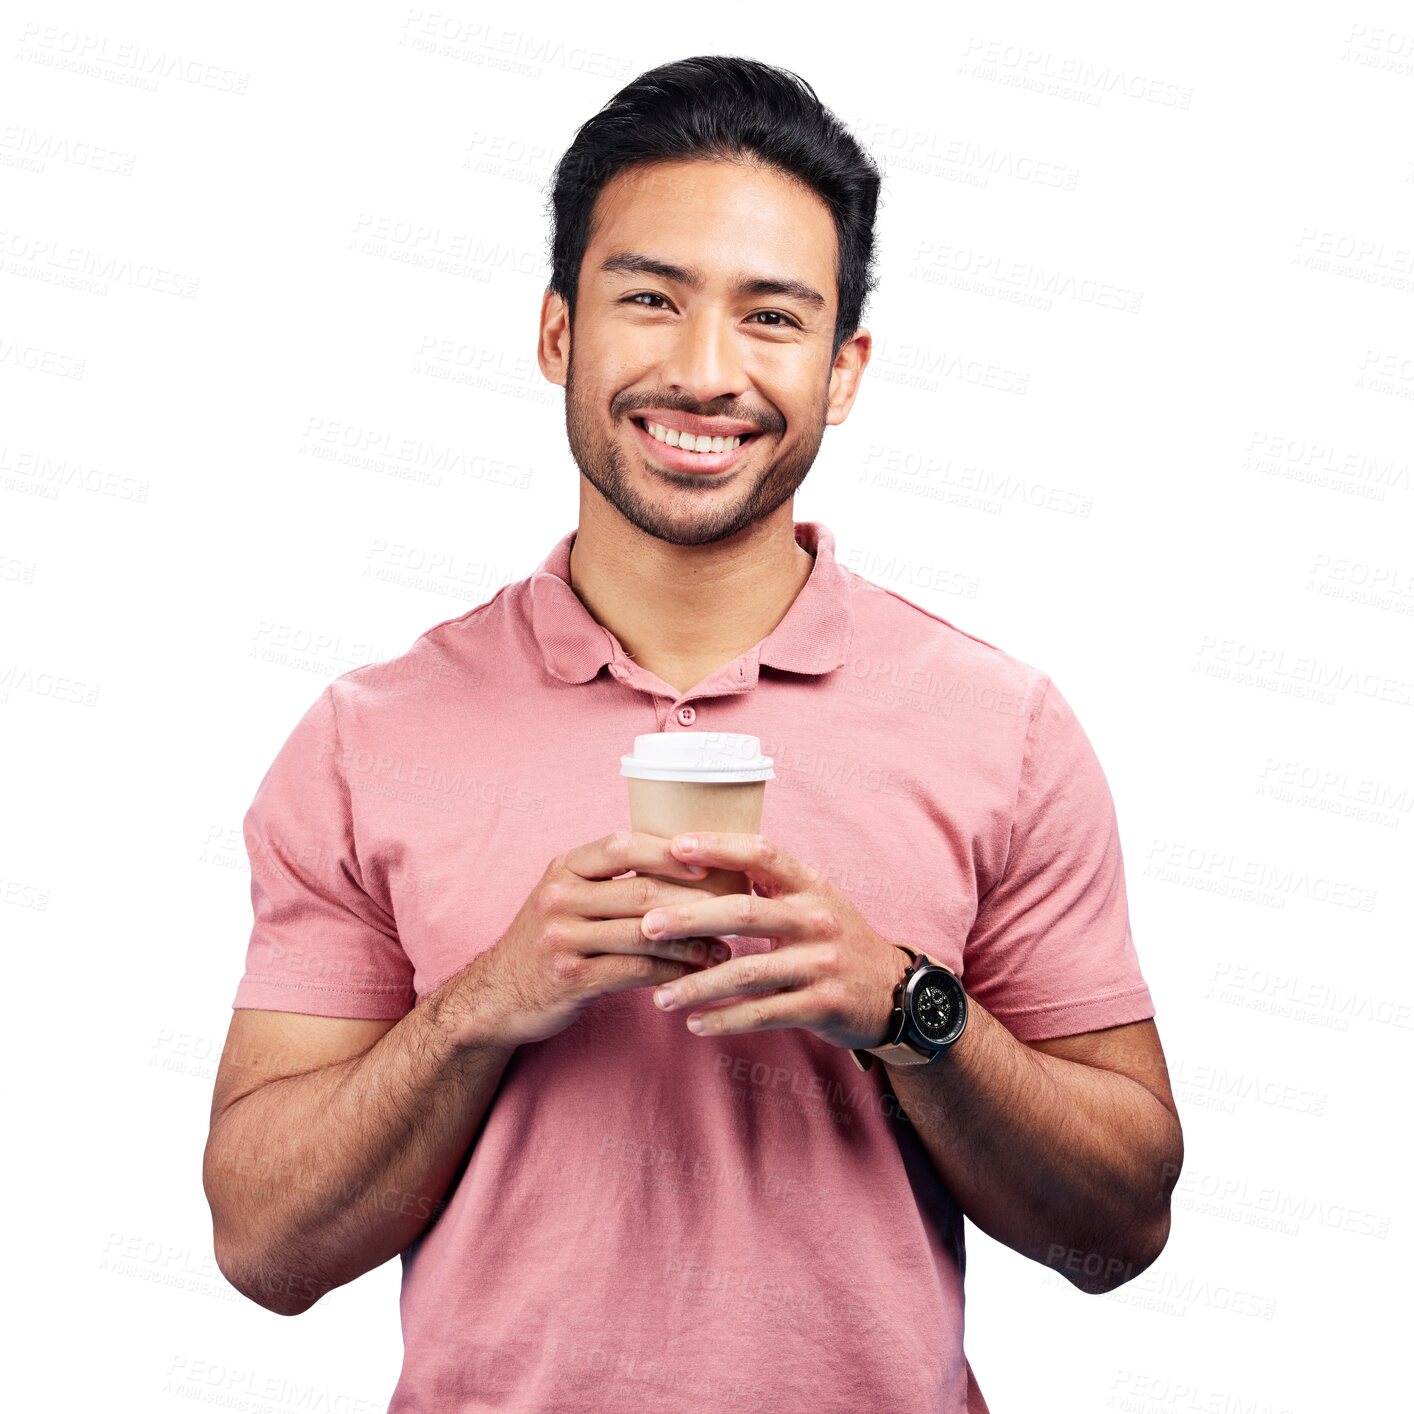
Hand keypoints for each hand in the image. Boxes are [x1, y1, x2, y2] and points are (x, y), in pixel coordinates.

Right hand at [470, 831, 732, 1048]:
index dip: (668, 850)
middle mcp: (559, 897)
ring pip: (643, 934)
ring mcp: (561, 937)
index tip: (710, 859)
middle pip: (641, 891)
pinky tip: (695, 974)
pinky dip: (672, 972)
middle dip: (695, 902)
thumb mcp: (566, 897)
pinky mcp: (569, 977)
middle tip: (735, 910)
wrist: (495, 996)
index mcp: (565, 868)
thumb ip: (611, 879)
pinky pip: (635, 971)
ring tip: (724, 948)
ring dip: (692, 943)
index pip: (622, 845)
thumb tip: (686, 865)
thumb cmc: (549, 941)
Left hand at [639, 832, 911, 1052]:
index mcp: (811, 885)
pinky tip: (695, 1024)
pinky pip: (765, 1013)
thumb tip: (699, 860)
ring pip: (749, 972)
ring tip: (659, 996)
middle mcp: (817, 919)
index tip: (675, 846)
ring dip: (699, 985)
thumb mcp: (815, 900)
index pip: (763, 853)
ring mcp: (822, 963)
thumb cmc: (837, 940)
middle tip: (648, 925)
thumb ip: (769, 884)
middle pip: (745, 913)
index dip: (720, 847)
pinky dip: (726, 1020)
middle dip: (692, 918)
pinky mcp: (824, 1004)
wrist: (896, 992)